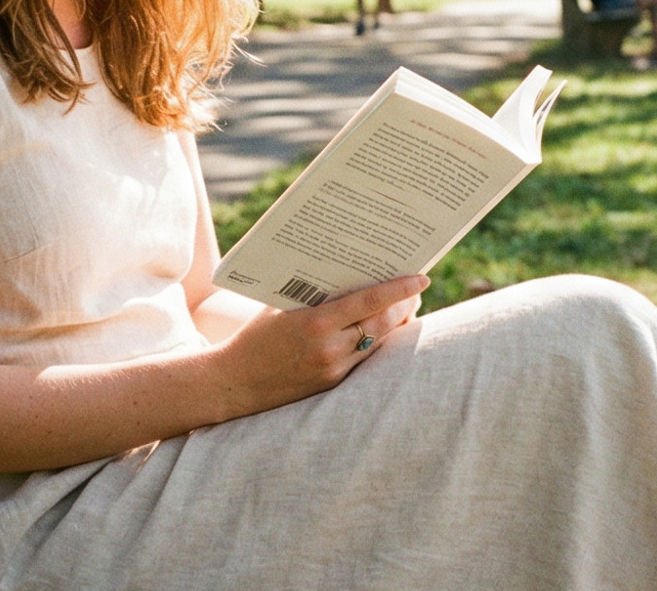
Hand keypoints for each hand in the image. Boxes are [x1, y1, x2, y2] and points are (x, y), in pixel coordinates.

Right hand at [211, 274, 425, 413]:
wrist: (233, 383)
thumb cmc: (255, 335)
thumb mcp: (280, 306)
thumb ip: (314, 294)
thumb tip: (349, 272)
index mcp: (316, 323)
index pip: (370, 302)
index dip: (400, 289)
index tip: (422, 277)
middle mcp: (330, 349)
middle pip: (384, 324)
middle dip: (405, 306)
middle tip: (417, 290)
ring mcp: (334, 370)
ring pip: (380, 343)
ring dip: (396, 325)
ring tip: (406, 308)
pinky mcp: (333, 385)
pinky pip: (365, 359)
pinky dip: (377, 342)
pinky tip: (383, 330)